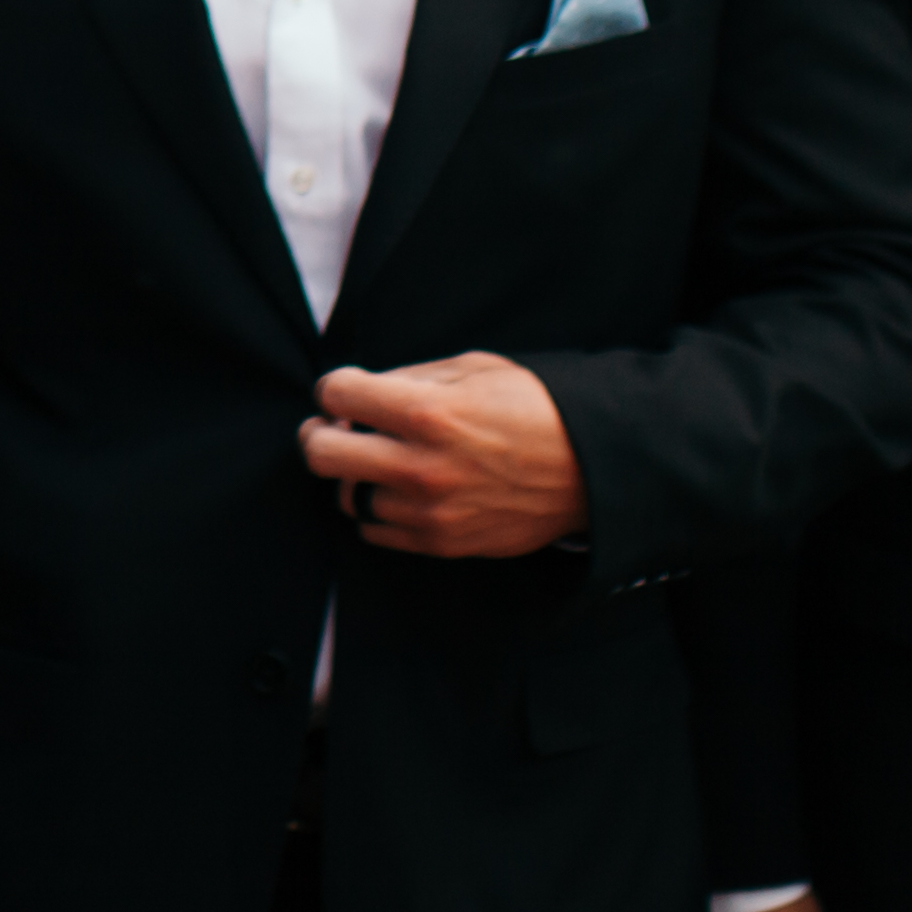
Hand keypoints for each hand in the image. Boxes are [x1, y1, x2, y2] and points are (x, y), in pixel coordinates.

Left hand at [302, 354, 584, 557]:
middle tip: (334, 426)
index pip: (337, 395)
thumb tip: (366, 389)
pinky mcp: (442, 542)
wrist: (592, 469)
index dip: (335, 388)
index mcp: (426, 412)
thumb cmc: (536, 408)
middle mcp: (419, 465)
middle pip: (321, 454)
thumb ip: (411, 378)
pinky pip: (376, 531)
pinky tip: (396, 489)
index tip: (346, 391)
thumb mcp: (474, 368)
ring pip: (347, 497)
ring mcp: (428, 510)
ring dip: (352, 475)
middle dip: (320, 432)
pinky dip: (376, 509)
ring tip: (373, 460)